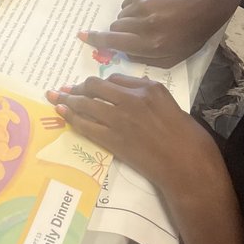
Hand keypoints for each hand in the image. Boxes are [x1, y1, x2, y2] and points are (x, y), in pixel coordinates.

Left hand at [46, 75, 216, 199]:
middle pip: (95, 86)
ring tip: (56, 97)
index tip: (91, 86)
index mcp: (149, 87)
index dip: (99, 83)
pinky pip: (86, 125)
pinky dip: (71, 117)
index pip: (115, 78)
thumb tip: (130, 93)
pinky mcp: (113, 139)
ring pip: (86, 103)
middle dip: (79, 87)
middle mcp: (131, 98)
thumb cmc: (188, 138)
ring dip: (68, 99)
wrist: (187, 165)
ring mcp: (120, 118)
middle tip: (67, 89)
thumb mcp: (171, 106)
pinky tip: (62, 113)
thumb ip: (149, 97)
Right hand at [79, 0, 234, 66]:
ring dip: (127, 22)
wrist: (203, 4)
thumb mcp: (170, 58)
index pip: (114, 42)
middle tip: (134, 36)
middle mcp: (144, 24)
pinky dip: (132, 10)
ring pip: (120, 16)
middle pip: (114, 28)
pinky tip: (149, 12)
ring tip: (146, 23)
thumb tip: (121, 51)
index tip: (82, 36)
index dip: (96, 40)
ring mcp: (143, 5)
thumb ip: (143, 58)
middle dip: (119, 34)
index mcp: (151, 43)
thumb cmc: (188, 36)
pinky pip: (126, 4)